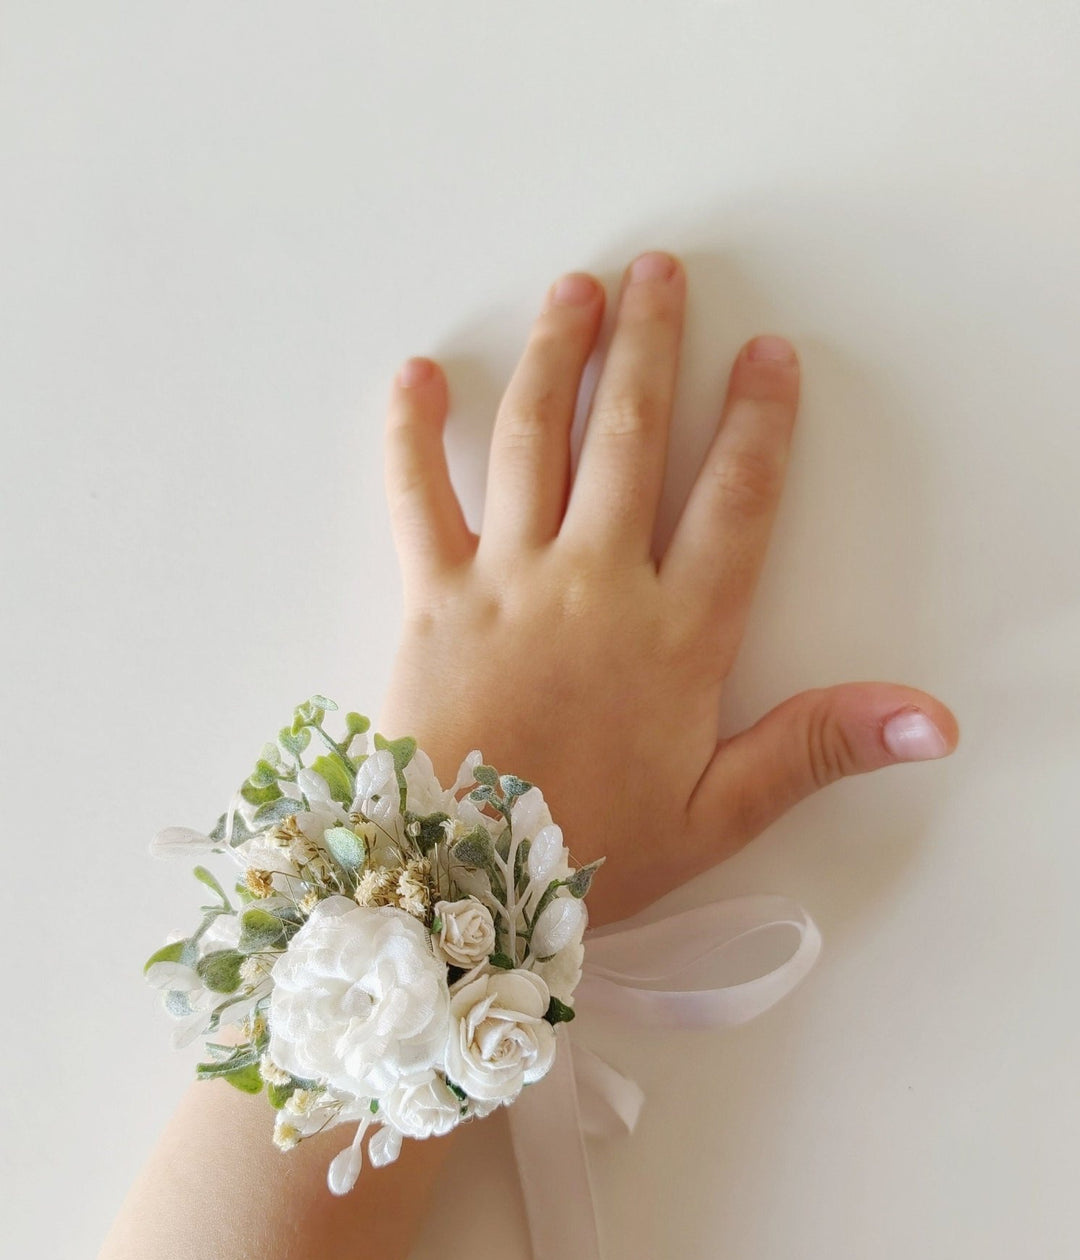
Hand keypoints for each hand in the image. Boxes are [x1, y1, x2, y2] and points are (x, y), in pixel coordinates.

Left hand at [378, 250, 957, 926]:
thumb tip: (932, 721)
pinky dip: (413, 433)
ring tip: (575, 290)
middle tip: (659, 272)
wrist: (462, 887)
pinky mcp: (432, 598)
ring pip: (535, 443)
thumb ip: (816, 749)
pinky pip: (418, 497)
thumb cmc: (590, 854)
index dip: (757, 423)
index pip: (734, 502)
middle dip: (649, 348)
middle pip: (630, 438)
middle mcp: (595, 585)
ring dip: (555, 357)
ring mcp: (508, 582)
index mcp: (676, 636)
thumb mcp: (719, 813)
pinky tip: (415, 375)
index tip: (767, 356)